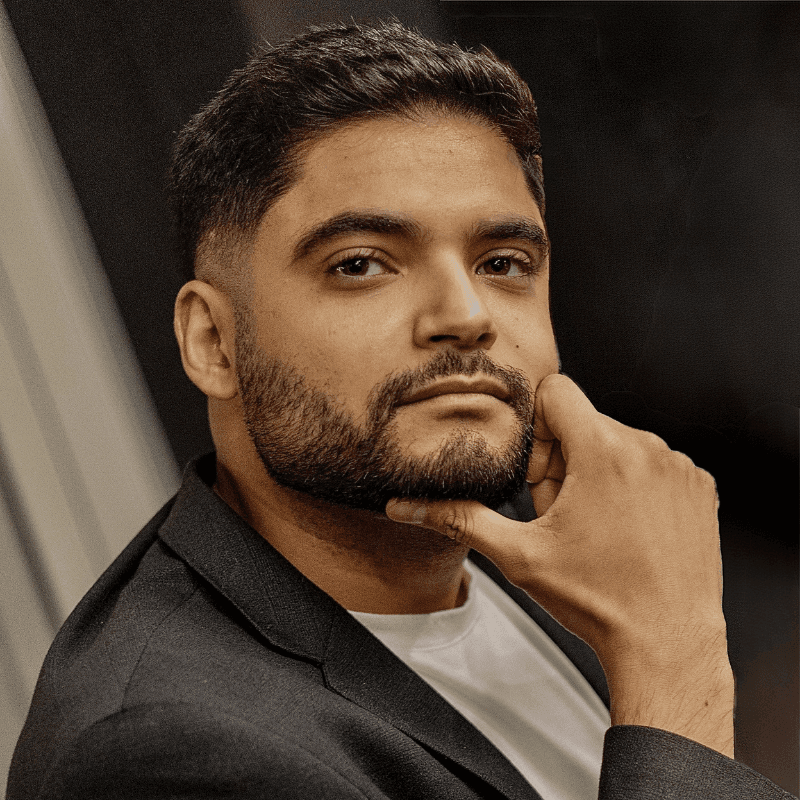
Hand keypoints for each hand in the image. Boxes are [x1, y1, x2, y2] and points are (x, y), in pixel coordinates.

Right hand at [386, 373, 733, 756]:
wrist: (666, 643)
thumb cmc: (597, 599)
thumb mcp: (519, 555)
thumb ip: (460, 519)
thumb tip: (405, 507)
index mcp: (602, 451)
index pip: (556, 391)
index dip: (536, 428)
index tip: (539, 474)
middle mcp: (648, 448)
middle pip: (584, 423)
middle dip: (563, 459)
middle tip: (562, 513)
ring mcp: (679, 467)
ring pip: (619, 442)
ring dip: (598, 472)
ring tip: (595, 525)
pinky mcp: (700, 486)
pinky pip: (655, 462)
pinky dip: (635, 485)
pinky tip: (627, 529)